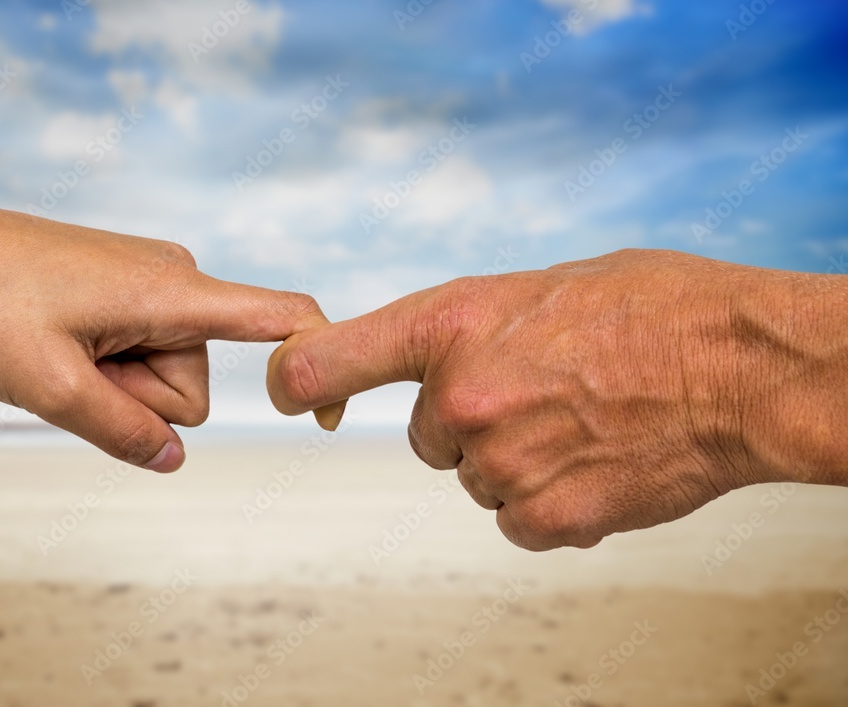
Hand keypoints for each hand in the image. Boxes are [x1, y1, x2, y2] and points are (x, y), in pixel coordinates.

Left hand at [0, 174, 327, 471]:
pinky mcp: (134, 288)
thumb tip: (175, 460)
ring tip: (61, 352)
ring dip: (116, 383)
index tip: (326, 414)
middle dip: (137, 399)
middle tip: (73, 370)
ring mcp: (155, 282)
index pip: (279, 316)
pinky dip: (110, 364)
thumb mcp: (49, 387)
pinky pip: (144, 351)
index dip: (316, 363)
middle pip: (192, 386)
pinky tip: (65, 342)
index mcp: (174, 292)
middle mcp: (178, 279)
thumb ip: (122, 432)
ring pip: (164, 375)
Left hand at [268, 249, 847, 549]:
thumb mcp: (538, 288)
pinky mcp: (543, 520)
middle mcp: (461, 397)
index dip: (292, 379)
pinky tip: (597, 463)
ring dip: (514, 460)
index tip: (287, 392)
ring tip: (584, 422)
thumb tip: (430, 368)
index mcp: (452, 323)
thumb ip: (469, 328)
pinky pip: (516, 518)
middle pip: (425, 435)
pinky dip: (547, 500)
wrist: (742, 368)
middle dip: (468, 421)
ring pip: (475, 477)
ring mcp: (499, 464)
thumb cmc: (653, 308)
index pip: (325, 361)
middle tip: (542, 393)